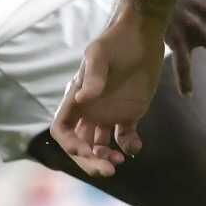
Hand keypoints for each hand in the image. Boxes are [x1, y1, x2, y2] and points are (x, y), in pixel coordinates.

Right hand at [49, 15, 164, 176]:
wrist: (143, 35)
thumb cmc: (117, 40)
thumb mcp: (100, 53)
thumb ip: (92, 75)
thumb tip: (83, 98)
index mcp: (76, 98)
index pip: (62, 129)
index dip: (69, 144)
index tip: (86, 150)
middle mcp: (89, 110)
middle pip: (80, 145)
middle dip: (89, 160)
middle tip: (108, 169)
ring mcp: (109, 114)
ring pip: (100, 146)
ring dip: (105, 158)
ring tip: (119, 160)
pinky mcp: (129, 115)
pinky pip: (125, 138)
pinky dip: (129, 147)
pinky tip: (135, 146)